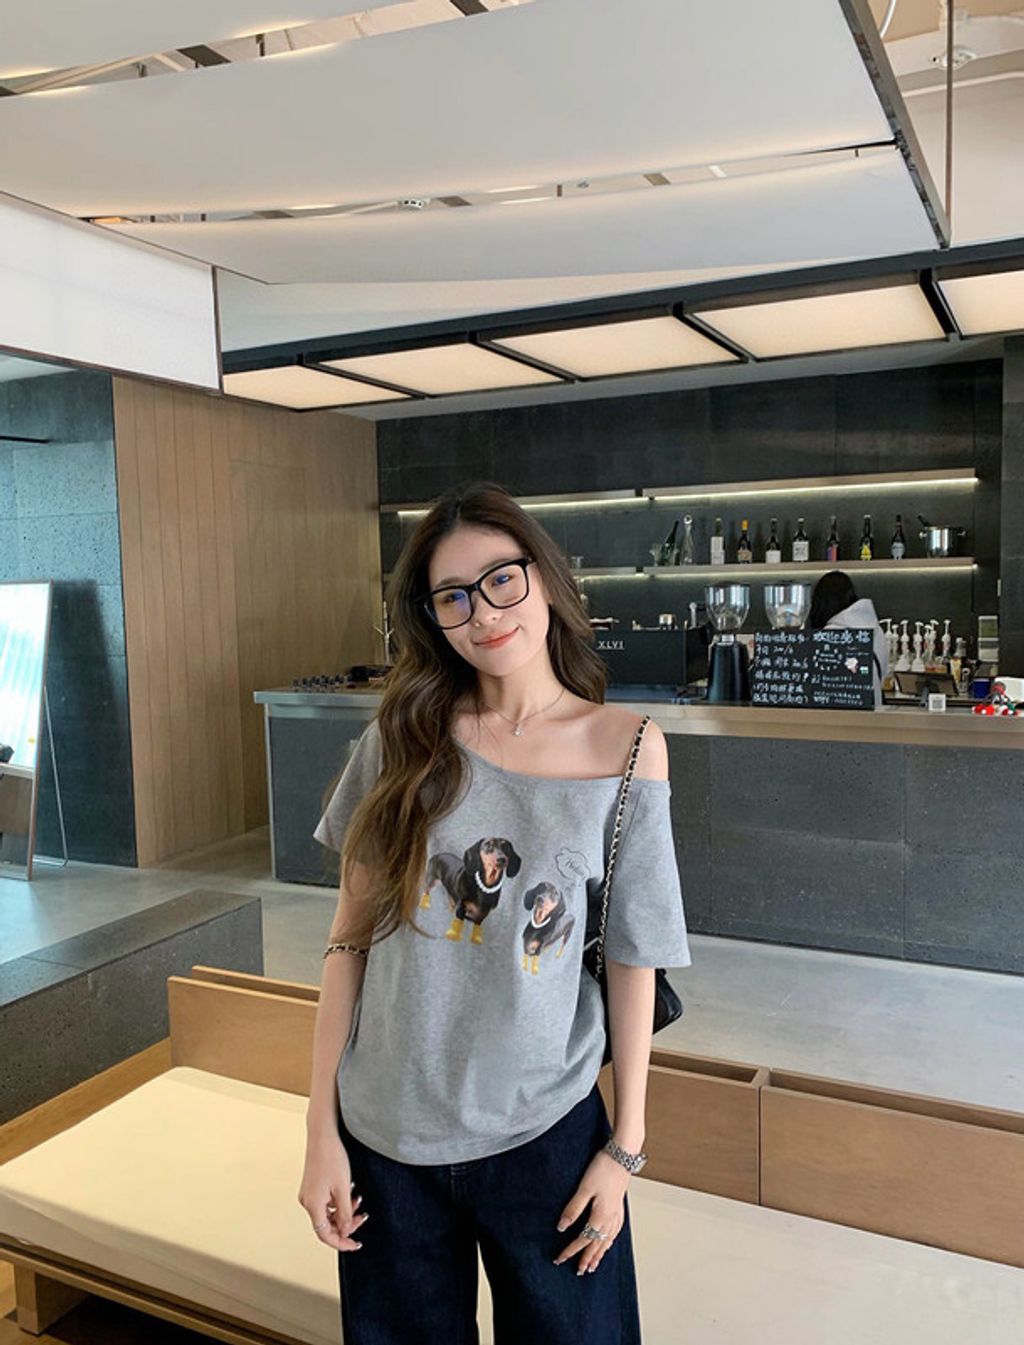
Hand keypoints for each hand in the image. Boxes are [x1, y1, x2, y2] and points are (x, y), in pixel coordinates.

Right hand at [297, 1130, 367, 1251]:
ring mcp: (308, 1193)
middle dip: (346, 1224)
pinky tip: (349, 1193)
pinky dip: (338, 1202)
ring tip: (358, 1201)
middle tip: (362, 1216)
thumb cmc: (332, 1158)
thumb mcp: (343, 1189)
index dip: (341, 1242)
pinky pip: (325, 1202)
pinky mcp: (312, 1186)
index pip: (325, 1234)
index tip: (355, 1244)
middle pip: (326, 1224)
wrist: (322, 1135)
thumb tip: (343, 1231)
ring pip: (328, 1213)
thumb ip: (344, 1213)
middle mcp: (307, 1201)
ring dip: (344, 1211)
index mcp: (312, 1205)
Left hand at [552, 1149, 629, 1275]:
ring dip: (599, 1254)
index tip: (560, 1259)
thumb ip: (573, 1209)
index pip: (583, 1240)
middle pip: (596, 1245)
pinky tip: (608, 1243)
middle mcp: (610, 1219)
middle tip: (579, 1272)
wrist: (622, 1156)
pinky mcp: (619, 1207)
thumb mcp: (584, 1188)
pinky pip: (614, 1232)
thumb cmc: (603, 1169)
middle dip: (587, 1259)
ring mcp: (616, 1214)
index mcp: (600, 1216)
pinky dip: (610, 1242)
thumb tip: (562, 1227)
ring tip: (594, 1265)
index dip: (571, 1251)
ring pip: (607, 1241)